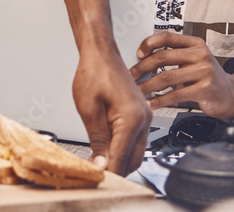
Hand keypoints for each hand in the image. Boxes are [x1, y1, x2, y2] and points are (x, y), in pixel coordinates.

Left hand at [73, 47, 151, 175]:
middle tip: (96, 173)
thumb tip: (101, 163)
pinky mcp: (140, 114)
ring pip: (136, 151)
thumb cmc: (94, 72)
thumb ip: (97, 139)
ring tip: (98, 161)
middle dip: (116, 169)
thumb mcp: (88, 109)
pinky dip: (122, 147)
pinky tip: (106, 148)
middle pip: (134, 159)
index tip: (98, 179)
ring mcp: (144, 117)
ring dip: (119, 159)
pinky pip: (134, 139)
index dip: (109, 172)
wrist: (101, 53)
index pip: (122, 157)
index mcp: (132, 117)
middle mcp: (144, 118)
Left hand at [130, 33, 233, 118]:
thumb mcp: (194, 59)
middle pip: (163, 57)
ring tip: (137, 91)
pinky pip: (175, 95)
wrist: (232, 95)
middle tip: (131, 76)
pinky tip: (151, 103)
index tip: (138, 53)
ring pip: (166, 77)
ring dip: (147, 86)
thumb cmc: (208, 77)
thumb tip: (143, 59)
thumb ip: (175, 56)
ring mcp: (204, 72)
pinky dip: (160, 100)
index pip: (167, 37)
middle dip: (142, 68)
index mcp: (195, 44)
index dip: (149, 43)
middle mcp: (200, 55)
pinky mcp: (205, 90)